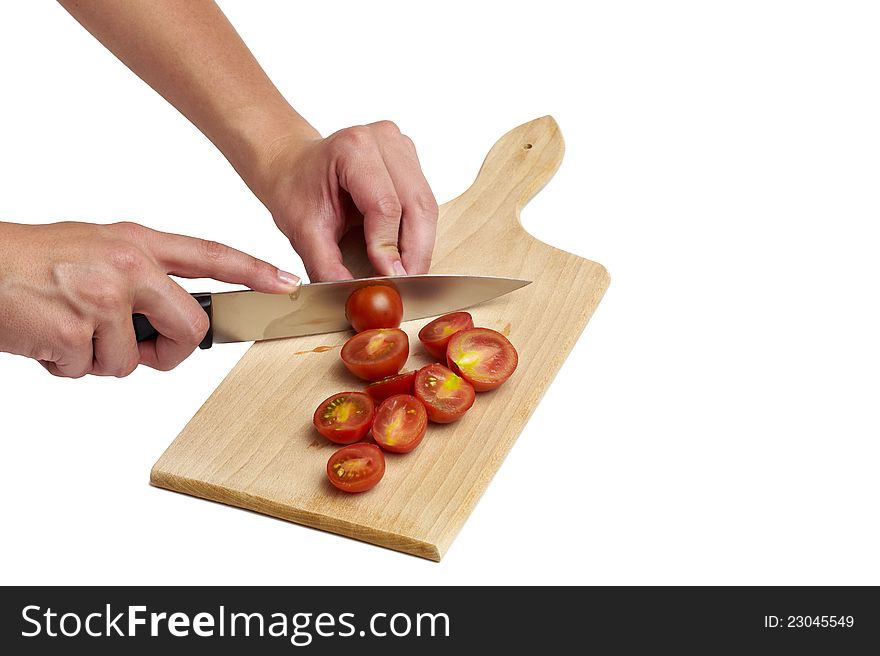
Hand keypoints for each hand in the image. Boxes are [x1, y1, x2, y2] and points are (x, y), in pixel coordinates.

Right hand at [0, 221, 299, 376]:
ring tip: (65, 329)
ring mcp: (104, 296)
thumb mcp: (96, 251)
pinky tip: (44, 337)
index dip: (253, 271)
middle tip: (137, 348)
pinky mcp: (76, 328)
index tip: (286, 284)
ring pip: (133, 361)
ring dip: (99, 359)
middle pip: (192, 327)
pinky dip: (65, 367)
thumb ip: (140, 278)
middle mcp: (128, 265)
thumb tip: (172, 320)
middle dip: (170, 351)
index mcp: (136, 242)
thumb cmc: (30, 261)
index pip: (210, 254)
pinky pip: (89, 371)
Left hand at [256, 121, 438, 281]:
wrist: (292, 166)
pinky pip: (425, 204)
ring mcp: (402, 148)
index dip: (389, 248)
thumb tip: (357, 297)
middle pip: (416, 206)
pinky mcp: (411, 161)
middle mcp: (384, 140)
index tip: (390, 280)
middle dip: (414, 253)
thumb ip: (328, 266)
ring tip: (406, 275)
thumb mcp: (303, 232)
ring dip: (420, 246)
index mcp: (353, 148)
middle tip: (406, 286)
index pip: (385, 206)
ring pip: (427, 207)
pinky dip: (418, 235)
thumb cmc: (295, 189)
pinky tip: (405, 254)